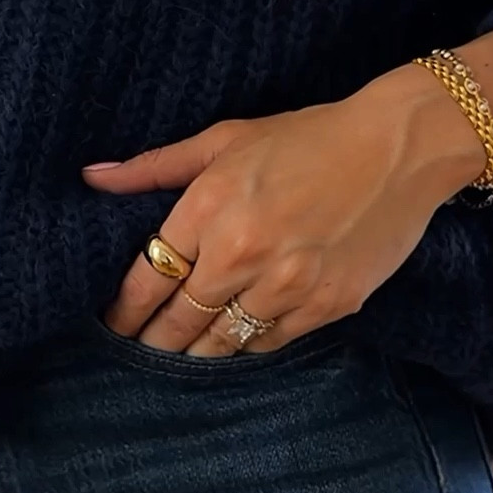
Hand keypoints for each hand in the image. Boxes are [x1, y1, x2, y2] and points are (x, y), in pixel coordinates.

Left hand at [81, 65, 488, 357]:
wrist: (401, 148)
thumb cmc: (310, 137)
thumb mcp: (227, 138)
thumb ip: (155, 166)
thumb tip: (92, 178)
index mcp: (210, 206)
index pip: (147, 279)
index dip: (123, 311)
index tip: (112, 325)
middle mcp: (243, 252)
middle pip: (178, 321)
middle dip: (152, 340)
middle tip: (138, 350)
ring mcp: (288, 285)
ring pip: (222, 341)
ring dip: (195, 352)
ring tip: (179, 354)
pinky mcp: (327, 306)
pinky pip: (269, 342)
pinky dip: (246, 343)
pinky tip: (233, 340)